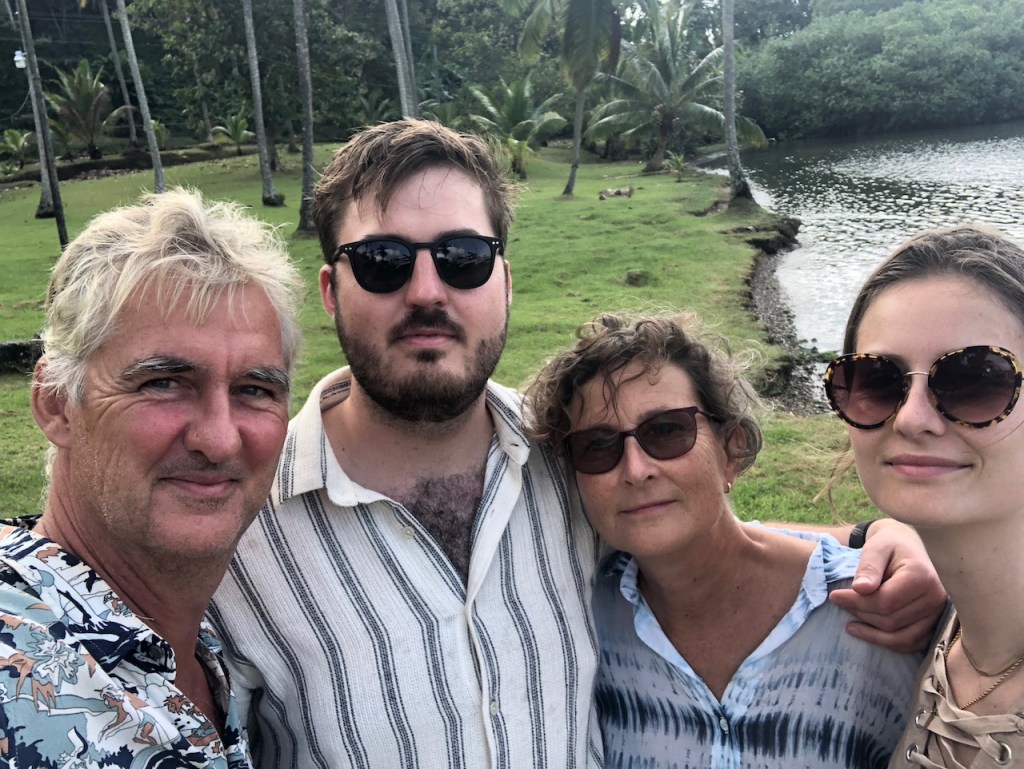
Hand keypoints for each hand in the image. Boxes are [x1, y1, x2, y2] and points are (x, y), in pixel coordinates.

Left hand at [829, 518, 946, 652]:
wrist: (908, 547)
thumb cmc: (890, 545)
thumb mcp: (876, 547)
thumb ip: (868, 567)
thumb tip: (860, 589)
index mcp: (921, 577)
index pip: (885, 601)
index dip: (856, 602)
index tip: (834, 596)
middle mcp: (935, 598)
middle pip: (891, 620)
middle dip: (861, 614)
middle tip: (841, 604)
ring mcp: (938, 614)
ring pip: (900, 637)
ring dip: (872, 634)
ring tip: (850, 623)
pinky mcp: (934, 625)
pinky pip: (910, 644)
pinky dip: (887, 642)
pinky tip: (867, 633)